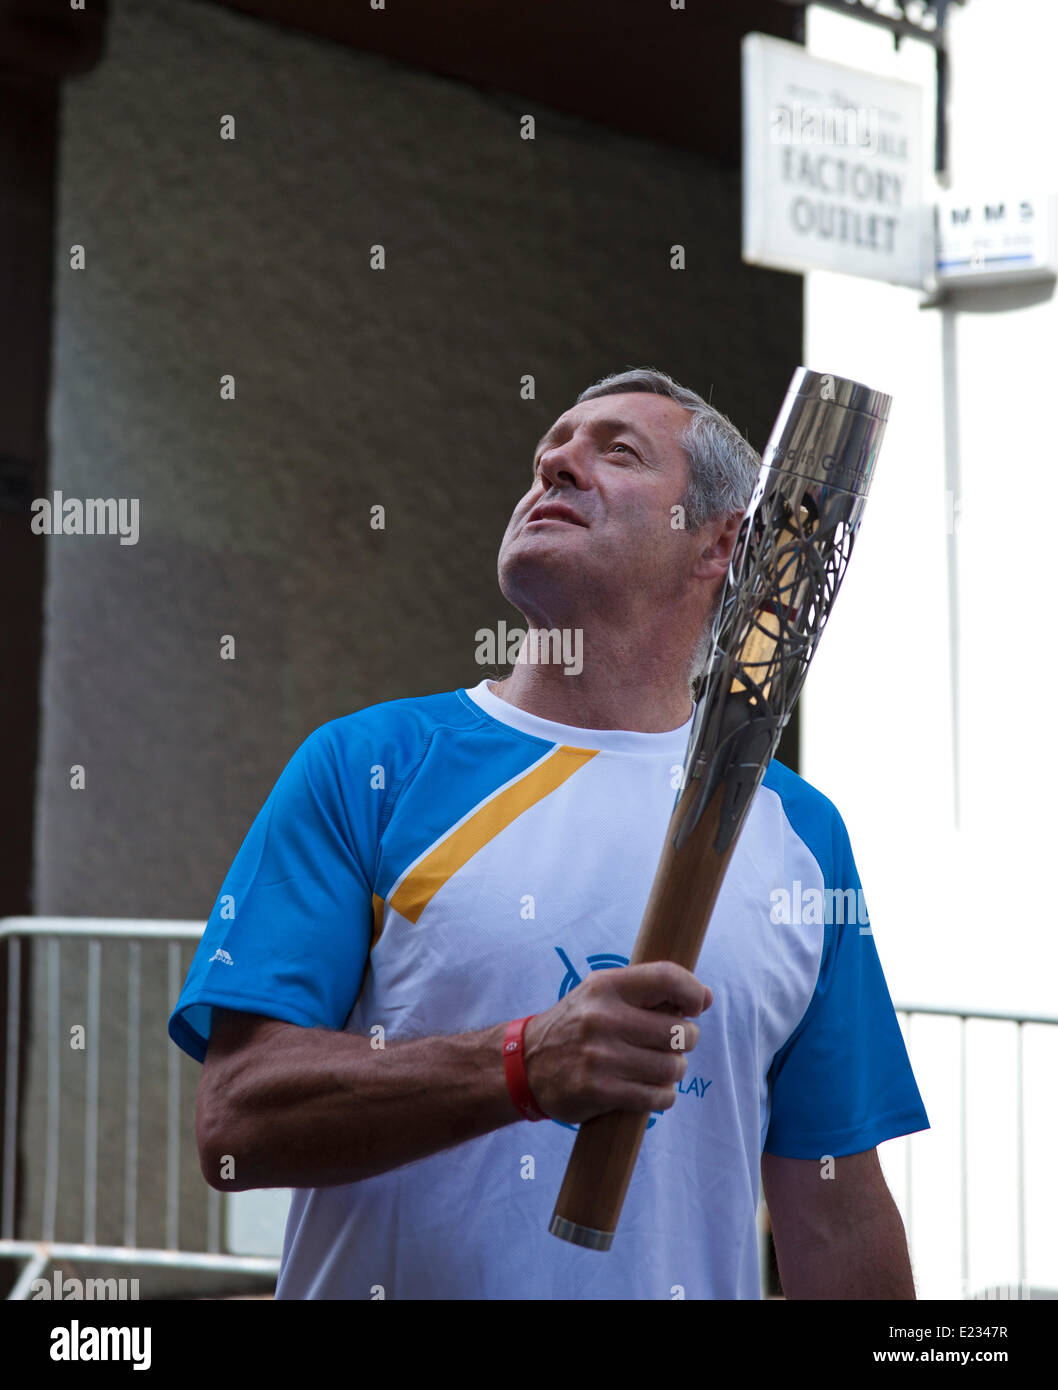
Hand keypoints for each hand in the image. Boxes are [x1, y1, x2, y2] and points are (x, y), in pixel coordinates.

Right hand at [521, 961, 711, 1124]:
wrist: (524, 1065)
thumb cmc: (575, 1025)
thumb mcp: (600, 994)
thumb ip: (647, 991)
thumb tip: (705, 997)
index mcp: (605, 986)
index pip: (666, 978)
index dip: (692, 991)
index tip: (697, 1005)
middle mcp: (603, 1018)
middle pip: (678, 1031)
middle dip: (686, 1040)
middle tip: (673, 1043)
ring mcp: (601, 1056)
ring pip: (672, 1068)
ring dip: (674, 1071)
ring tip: (659, 1067)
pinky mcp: (599, 1091)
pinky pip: (657, 1096)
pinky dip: (663, 1095)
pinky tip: (651, 1089)